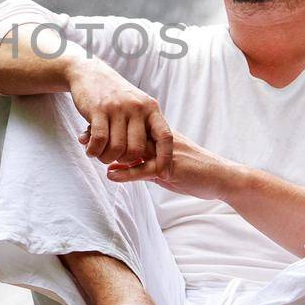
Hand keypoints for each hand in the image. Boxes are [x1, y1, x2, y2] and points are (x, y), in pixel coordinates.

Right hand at [66, 59, 173, 179]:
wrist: (90, 73)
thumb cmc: (115, 96)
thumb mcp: (137, 105)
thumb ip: (146, 126)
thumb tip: (155, 157)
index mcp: (151, 108)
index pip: (165, 137)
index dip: (165, 158)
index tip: (162, 175)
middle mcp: (137, 107)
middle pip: (136, 150)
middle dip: (124, 161)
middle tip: (114, 159)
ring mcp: (118, 108)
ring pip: (116, 148)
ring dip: (105, 157)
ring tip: (99, 154)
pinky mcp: (98, 110)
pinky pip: (99, 141)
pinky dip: (93, 151)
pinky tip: (90, 149)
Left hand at [82, 125, 221, 200]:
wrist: (221, 176)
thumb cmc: (195, 170)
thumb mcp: (165, 165)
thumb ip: (143, 163)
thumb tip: (120, 165)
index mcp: (159, 135)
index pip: (130, 127)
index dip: (110, 128)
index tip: (89, 129)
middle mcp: (161, 140)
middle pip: (128, 133)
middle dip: (105, 135)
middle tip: (82, 137)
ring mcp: (165, 153)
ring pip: (133, 148)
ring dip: (111, 151)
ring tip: (91, 153)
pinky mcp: (171, 168)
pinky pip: (145, 170)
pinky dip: (127, 173)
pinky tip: (111, 175)